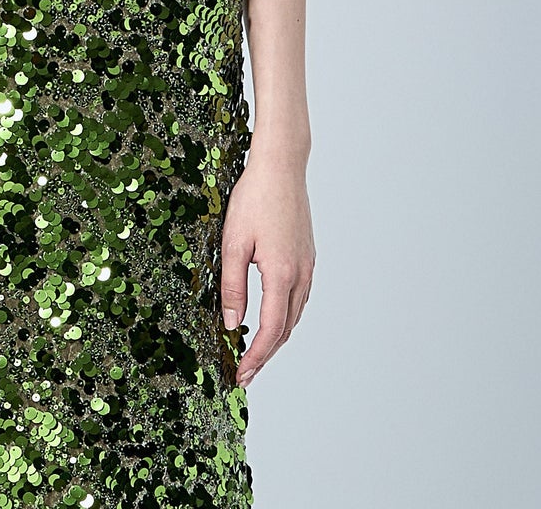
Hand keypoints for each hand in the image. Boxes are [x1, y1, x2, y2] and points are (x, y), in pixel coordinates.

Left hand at [220, 147, 315, 386]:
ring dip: (277, 337)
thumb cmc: (255, 198)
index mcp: (281, 274)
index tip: (242, 374)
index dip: (256, 356)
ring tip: (256, 351)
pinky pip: (299, 298)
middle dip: (266, 354)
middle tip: (245, 372)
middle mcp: (300, 275)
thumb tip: (232, 323)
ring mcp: (307, 266)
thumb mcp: (233, 242)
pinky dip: (285, 316)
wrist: (281, 167)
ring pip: (294, 315)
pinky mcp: (307, 256)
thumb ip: (233, 286)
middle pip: (286, 329)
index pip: (271, 330)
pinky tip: (273, 316)